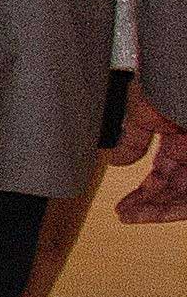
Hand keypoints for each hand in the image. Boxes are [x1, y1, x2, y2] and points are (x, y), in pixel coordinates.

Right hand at [119, 89, 184, 226]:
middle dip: (147, 201)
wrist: (184, 79)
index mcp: (181, 134)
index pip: (163, 168)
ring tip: (130, 216)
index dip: (144, 186)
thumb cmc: (173, 85)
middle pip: (172, 185)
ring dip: (155, 209)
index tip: (126, 199)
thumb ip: (130, 137)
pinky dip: (170, 210)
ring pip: (182, 195)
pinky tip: (148, 214)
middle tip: (125, 212)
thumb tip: (117, 158)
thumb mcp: (143, 110)